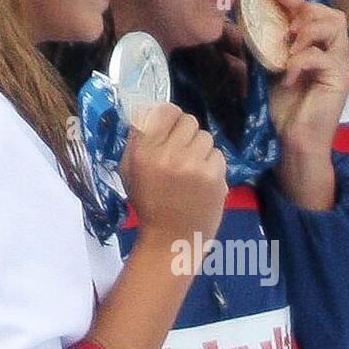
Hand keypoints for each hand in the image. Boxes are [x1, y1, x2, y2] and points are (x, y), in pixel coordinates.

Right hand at [120, 102, 226, 249]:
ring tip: (191, 171)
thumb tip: (149, 109)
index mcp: (144, 151)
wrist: (172, 240)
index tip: (171, 129)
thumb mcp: (130, 170)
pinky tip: (202, 182)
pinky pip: (218, 154)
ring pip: (206, 137)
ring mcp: (193, 165)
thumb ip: (137, 139)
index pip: (166, 110)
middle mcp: (168, 154)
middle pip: (189, 121)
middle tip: (181, 155)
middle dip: (186, 135)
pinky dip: (213, 165)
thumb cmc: (149, 204)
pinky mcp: (214, 176)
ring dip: (201, 150)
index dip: (170, 117)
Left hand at [267, 0, 348, 208]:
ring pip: (334, 27)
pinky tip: (286, 76)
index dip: (299, 1)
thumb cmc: (283, 112)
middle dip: (307, 11)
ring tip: (287, 47)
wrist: (294, 144)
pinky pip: (321, 56)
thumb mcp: (269, 72)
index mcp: (321, 51)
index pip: (320, 14)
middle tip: (285, 25)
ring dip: (306, 31)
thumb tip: (243, 23)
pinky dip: (299, 61)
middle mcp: (335, 56)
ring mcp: (340, 68)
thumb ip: (266, 48)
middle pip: (334, 14)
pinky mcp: (339, 81)